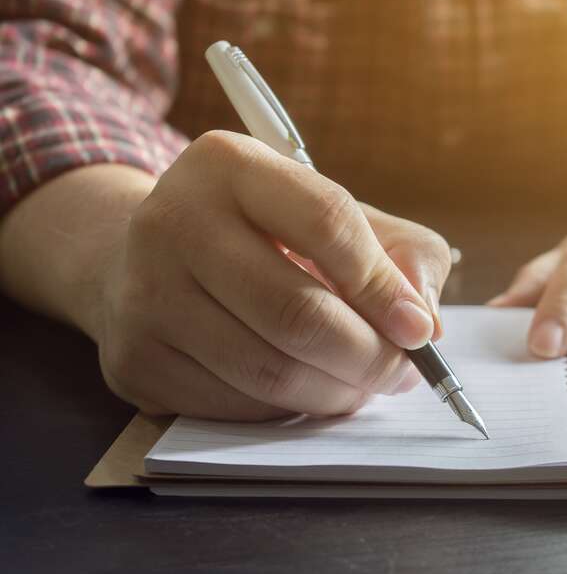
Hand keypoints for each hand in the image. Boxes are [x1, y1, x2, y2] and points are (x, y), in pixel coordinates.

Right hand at [89, 131, 450, 419]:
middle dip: (368, 356)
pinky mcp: (134, 359)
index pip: (327, 223)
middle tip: (401, 371)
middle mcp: (173, 220)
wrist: (158, 260)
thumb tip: (425, 323)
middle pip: (296, 312)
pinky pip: (236, 405)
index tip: (418, 329)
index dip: (383, 286)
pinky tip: (308, 388)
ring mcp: (144, 293)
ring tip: (363, 384)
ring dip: (337, 392)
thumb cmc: (272, 237)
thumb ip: (405, 257)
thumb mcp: (343, 219)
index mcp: (230, 164)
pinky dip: (289, 409)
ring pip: (269, 371)